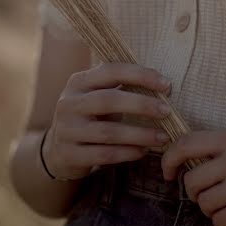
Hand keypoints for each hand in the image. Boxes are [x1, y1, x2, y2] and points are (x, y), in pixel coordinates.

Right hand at [43, 63, 173, 180]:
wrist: (58, 150)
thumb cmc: (89, 117)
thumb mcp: (97, 96)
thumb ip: (120, 87)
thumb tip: (163, 86)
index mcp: (78, 82)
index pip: (110, 71)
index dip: (140, 75)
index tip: (166, 85)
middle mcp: (68, 103)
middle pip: (108, 100)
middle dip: (142, 105)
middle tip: (167, 112)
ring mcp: (66, 130)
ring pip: (108, 132)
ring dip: (139, 134)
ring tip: (162, 138)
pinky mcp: (69, 154)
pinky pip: (104, 155)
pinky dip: (127, 153)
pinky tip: (143, 151)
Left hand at [161, 129, 225, 225]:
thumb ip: (221, 146)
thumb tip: (185, 158)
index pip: (185, 144)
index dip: (168, 159)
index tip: (167, 172)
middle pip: (191, 181)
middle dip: (193, 192)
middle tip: (205, 194)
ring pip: (204, 204)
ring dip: (209, 209)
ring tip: (225, 204)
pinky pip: (220, 221)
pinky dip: (223, 222)